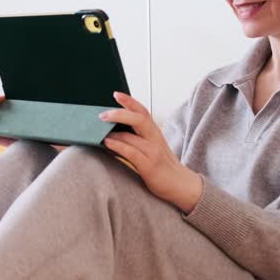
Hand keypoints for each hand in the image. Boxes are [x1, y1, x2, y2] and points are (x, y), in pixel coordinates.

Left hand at [99, 92, 202, 212]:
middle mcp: (155, 139)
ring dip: (114, 131)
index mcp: (155, 132)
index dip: (130, 101)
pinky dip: (118, 145)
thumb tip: (114, 131)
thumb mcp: (153, 147)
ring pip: (133, 135)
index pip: (143, 111)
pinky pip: (132, 152)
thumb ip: (138, 138)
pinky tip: (108, 143)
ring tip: (99, 129)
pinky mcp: (149, 166)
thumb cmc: (163, 166)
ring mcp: (153, 152)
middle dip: (119, 113)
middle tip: (102, 114)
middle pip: (139, 119)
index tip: (116, 94)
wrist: (181, 185)